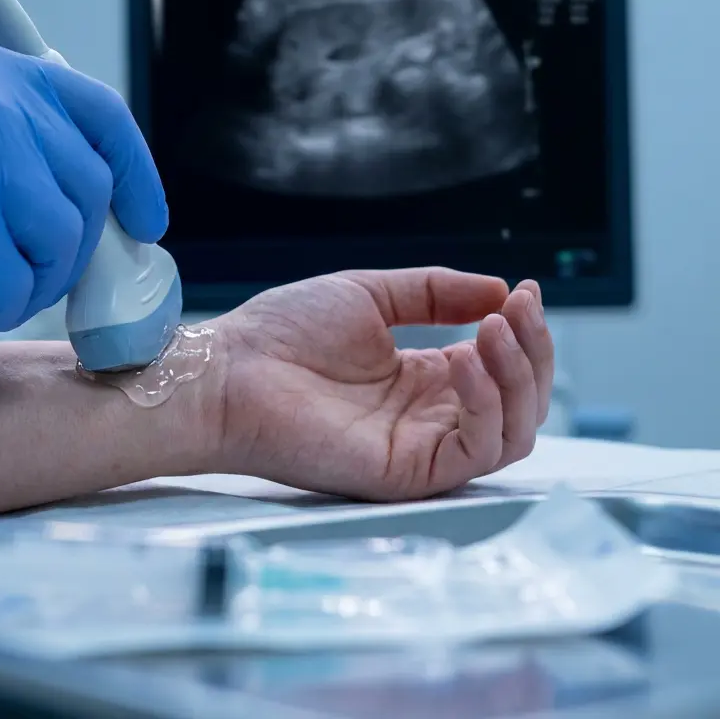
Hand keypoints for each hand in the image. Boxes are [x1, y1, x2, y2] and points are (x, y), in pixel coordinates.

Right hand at [0, 38, 166, 332]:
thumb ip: (13, 142)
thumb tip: (91, 202)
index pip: (100, 113)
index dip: (136, 173)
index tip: (146, 219)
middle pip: (87, 186)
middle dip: (76, 247)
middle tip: (41, 272)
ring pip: (60, 237)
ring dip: (37, 280)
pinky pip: (17, 281)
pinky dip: (3, 306)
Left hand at [211, 268, 552, 500]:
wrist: (229, 370)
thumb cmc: (282, 333)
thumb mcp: (370, 295)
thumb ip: (436, 292)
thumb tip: (500, 290)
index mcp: (420, 379)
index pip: (499, 368)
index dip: (521, 333)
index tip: (525, 291)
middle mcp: (427, 417)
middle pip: (519, 403)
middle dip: (533, 353)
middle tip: (520, 307)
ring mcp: (419, 448)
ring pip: (511, 433)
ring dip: (519, 378)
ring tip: (495, 329)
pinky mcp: (406, 473)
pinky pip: (474, 451)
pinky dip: (487, 405)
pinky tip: (468, 361)